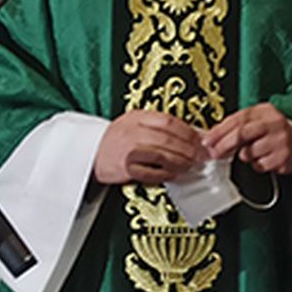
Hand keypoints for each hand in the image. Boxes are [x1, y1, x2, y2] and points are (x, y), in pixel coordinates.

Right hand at [93, 110, 207, 184]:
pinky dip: (166, 174)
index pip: (169, 121)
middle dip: (189, 148)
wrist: (89, 152)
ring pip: (161, 154)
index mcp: (137, 117)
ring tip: (191, 165)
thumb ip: (160, 126)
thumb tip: (193, 134)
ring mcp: (128, 150)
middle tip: (202, 155)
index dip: (189, 131)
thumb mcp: (136, 123)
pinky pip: (150, 172)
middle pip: (168, 138)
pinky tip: (175, 174)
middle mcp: (132, 131)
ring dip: (181, 161)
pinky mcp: (125, 168)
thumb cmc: (117, 138)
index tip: (202, 140)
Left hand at [203, 103, 291, 174]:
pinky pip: (260, 165)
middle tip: (215, 153)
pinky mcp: (284, 157)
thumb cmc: (273, 131)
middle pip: (242, 134)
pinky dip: (258, 164)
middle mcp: (275, 124)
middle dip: (224, 145)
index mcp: (265, 111)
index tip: (208, 141)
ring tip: (254, 151)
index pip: (238, 119)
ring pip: (250, 153)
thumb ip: (236, 125)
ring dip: (245, 156)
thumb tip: (212, 137)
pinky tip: (264, 157)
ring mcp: (281, 140)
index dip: (219, 131)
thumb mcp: (257, 120)